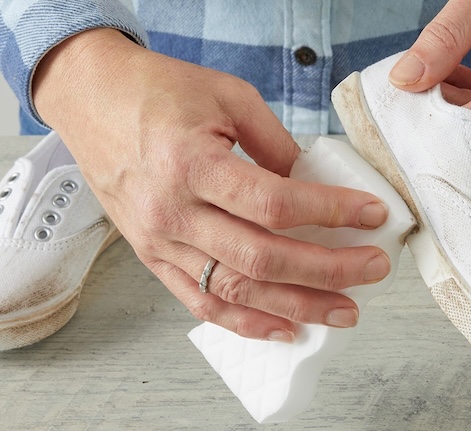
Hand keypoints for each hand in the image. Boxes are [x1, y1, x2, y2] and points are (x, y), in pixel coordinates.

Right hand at [32, 29, 390, 341]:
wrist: (91, 99)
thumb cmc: (158, 91)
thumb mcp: (227, 97)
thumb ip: (274, 144)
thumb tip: (312, 184)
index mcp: (192, 165)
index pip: (275, 204)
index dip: (331, 212)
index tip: (373, 215)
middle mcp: (173, 212)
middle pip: (262, 258)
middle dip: (327, 271)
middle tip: (373, 270)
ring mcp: (159, 241)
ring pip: (236, 289)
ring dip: (295, 307)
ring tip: (342, 311)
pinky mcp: (152, 256)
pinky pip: (200, 300)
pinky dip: (244, 321)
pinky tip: (283, 328)